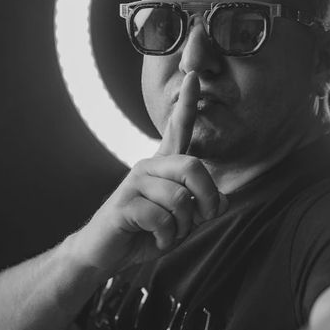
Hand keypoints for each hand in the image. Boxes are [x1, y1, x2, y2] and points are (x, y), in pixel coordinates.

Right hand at [74, 71, 228, 271]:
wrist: (105, 254)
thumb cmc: (145, 232)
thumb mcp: (182, 221)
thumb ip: (202, 208)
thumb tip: (224, 201)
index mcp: (163, 165)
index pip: (178, 128)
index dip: (188, 103)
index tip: (195, 75)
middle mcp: (148, 166)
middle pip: (192, 168)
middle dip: (207, 199)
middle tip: (202, 219)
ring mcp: (134, 183)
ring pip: (178, 199)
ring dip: (182, 226)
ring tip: (169, 233)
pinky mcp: (123, 203)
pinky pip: (161, 218)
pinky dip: (166, 237)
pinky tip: (154, 239)